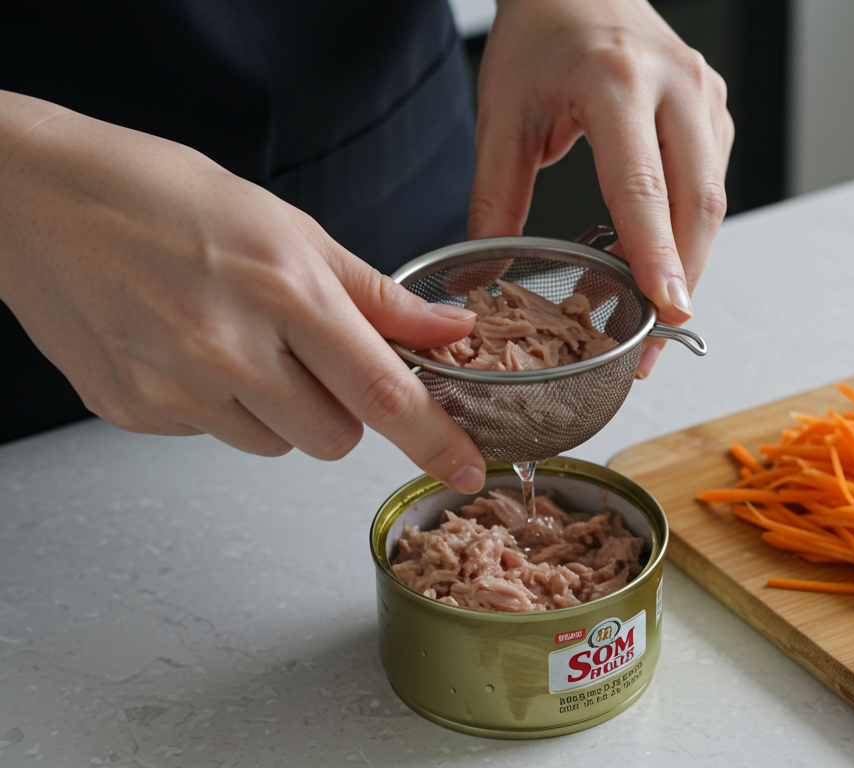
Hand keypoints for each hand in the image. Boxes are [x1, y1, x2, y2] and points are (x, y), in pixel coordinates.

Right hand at [0, 91, 487, 492]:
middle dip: (343, 411)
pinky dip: (218, 405)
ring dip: (280, 410)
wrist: (31, 197)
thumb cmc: (158, 194)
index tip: (467, 465)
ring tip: (236, 340)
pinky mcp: (131, 411)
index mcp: (284, 291)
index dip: (434, 439)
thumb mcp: (287, 227)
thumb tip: (449, 332)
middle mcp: (229, 348)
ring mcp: (173, 388)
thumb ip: (375, 294)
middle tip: (311, 357)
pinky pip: (211, 435)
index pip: (385, 393)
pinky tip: (186, 348)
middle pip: (335, 438)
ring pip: (275, 445)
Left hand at [467, 0, 732, 377]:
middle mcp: (674, 84)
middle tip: (652, 341)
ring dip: (686, 262)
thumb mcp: (502, 113)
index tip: (665, 310)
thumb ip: (495, 197)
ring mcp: (705, 95)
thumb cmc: (540, 39)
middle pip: (697, 202)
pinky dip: (688, 230)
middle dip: (680, 279)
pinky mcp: (715, 108)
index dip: (655, 255)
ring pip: (713, 199)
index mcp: (615, 80)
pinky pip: (712, 183)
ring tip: (645, 311)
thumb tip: (484, 275)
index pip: (643, 185)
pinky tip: (655, 258)